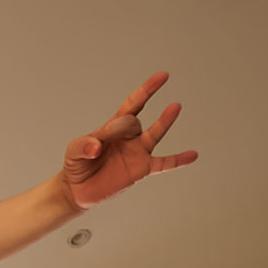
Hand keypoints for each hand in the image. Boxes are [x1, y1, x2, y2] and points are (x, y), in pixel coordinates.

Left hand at [59, 71, 198, 209]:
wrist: (79, 189)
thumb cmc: (77, 165)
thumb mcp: (73, 152)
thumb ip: (83, 145)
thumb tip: (97, 147)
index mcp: (112, 127)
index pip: (129, 107)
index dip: (143, 93)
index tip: (162, 77)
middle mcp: (129, 137)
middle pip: (133, 121)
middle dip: (124, 125)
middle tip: (113, 133)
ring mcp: (137, 152)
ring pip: (155, 134)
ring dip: (164, 121)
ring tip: (175, 106)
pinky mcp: (141, 169)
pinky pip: (164, 164)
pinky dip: (178, 160)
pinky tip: (194, 155)